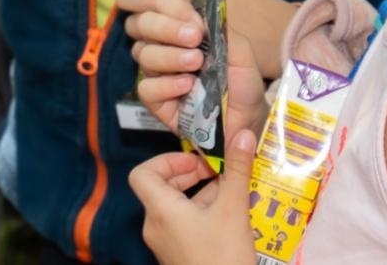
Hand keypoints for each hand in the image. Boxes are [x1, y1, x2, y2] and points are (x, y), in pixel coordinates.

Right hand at [120, 0, 267, 137]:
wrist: (249, 118)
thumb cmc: (242, 79)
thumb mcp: (238, 48)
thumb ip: (217, 28)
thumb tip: (194, 16)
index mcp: (179, 25)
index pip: (157, 2)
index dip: (168, 4)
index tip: (193, 18)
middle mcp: (163, 45)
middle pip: (141, 24)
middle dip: (166, 27)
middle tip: (194, 37)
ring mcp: (157, 73)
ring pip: (142, 54)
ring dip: (169, 55)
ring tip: (195, 62)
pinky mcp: (156, 102)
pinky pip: (146, 88)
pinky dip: (165, 84)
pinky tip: (186, 86)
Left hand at [128, 127, 258, 264]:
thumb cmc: (223, 259)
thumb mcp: (234, 210)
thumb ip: (237, 169)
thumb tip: (243, 134)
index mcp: (161, 210)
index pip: (143, 173)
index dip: (166, 161)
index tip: (195, 161)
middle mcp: (156, 226)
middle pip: (160, 187)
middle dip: (189, 175)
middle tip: (216, 172)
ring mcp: (165, 244)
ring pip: (176, 207)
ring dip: (200, 194)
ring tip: (230, 190)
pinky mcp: (179, 256)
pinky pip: (184, 225)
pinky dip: (202, 213)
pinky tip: (230, 215)